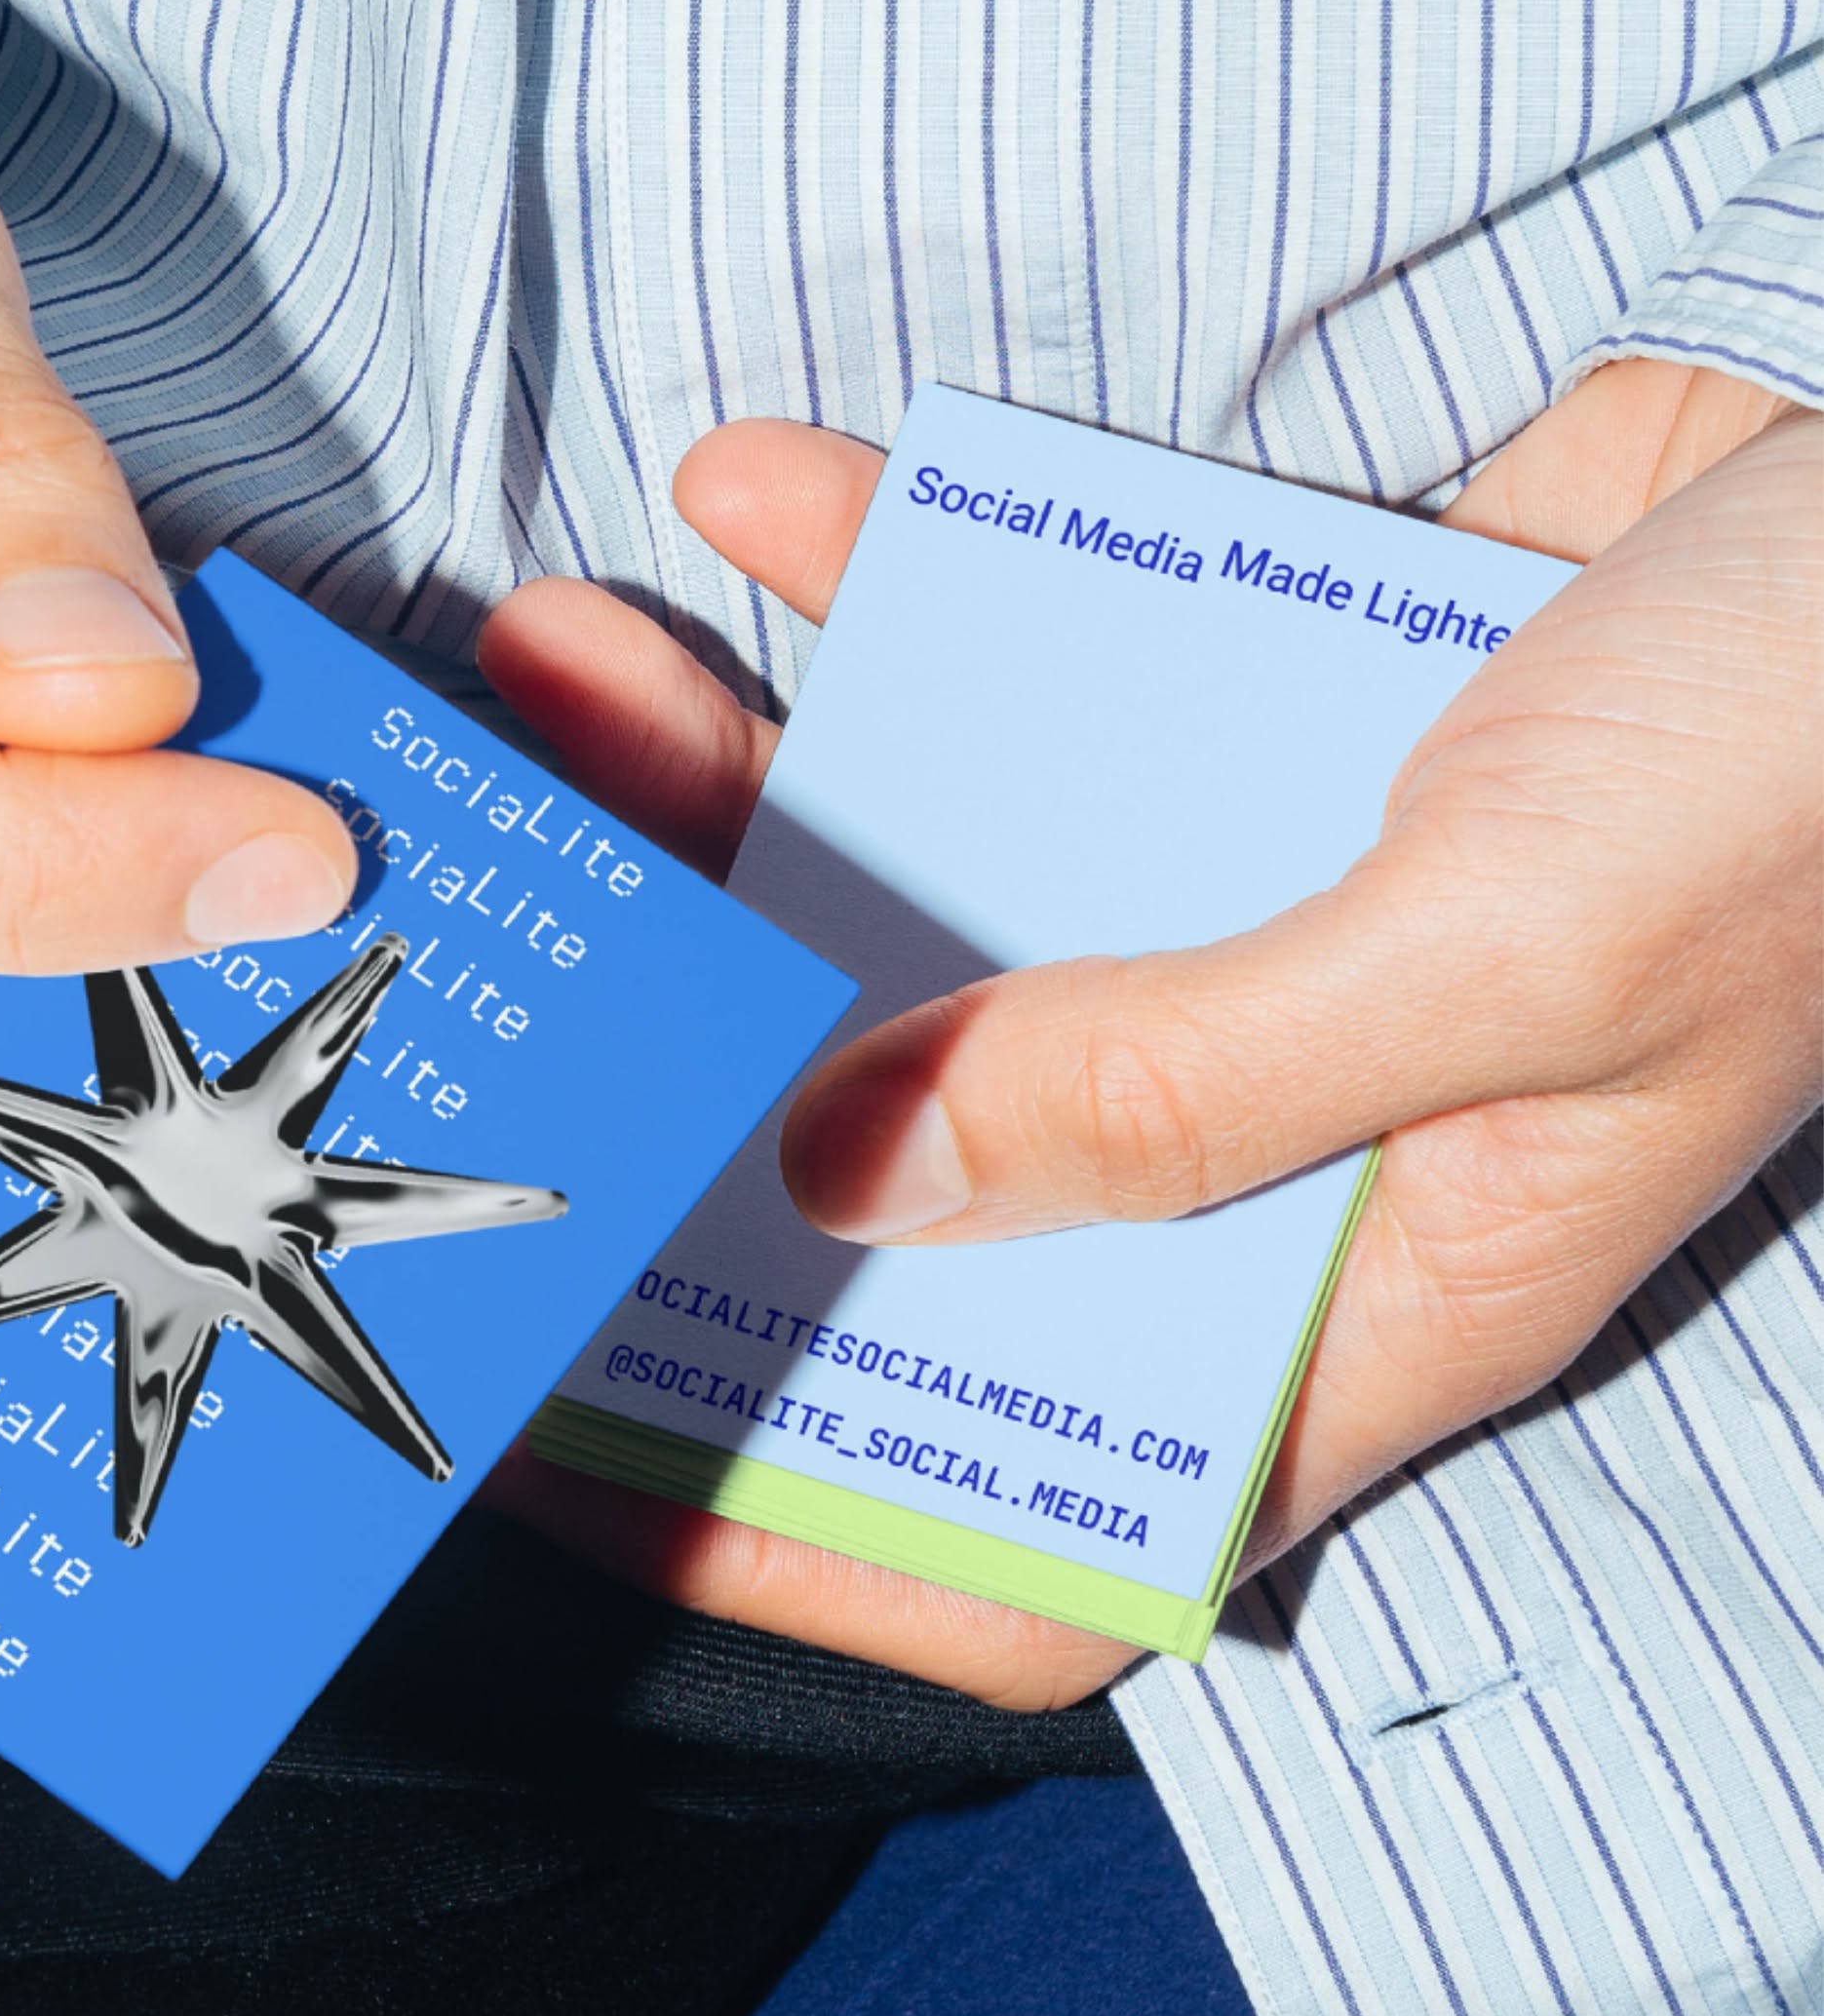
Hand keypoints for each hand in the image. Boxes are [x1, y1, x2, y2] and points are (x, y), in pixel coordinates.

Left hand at [477, 366, 1821, 1708]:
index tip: (561, 1444)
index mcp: (1370, 1290)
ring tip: (566, 686)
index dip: (800, 1532)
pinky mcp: (1236, 717)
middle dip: (680, 1097)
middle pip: (906, 1189)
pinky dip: (876, 583)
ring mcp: (1243, 922)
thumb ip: (1177, 1084)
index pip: (1043, 1531)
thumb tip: (847, 1174)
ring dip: (725, 806)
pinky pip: (1002, 675)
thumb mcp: (1512, 962)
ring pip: (913, 914)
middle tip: (504, 987)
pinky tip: (756, 484)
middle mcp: (1275, 1133)